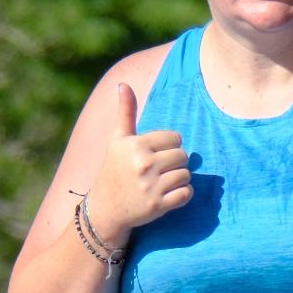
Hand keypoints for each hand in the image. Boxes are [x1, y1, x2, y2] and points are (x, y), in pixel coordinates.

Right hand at [86, 78, 191, 248]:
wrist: (106, 207)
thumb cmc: (114, 169)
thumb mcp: (117, 139)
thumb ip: (125, 112)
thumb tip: (123, 84)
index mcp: (136, 145)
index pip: (175, 138)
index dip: (169, 146)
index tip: (157, 154)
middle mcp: (144, 164)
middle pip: (182, 156)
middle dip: (176, 163)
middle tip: (161, 170)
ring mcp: (151, 186)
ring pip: (186, 175)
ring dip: (180, 179)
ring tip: (165, 182)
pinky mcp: (158, 205)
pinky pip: (186, 194)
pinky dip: (184, 194)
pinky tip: (171, 194)